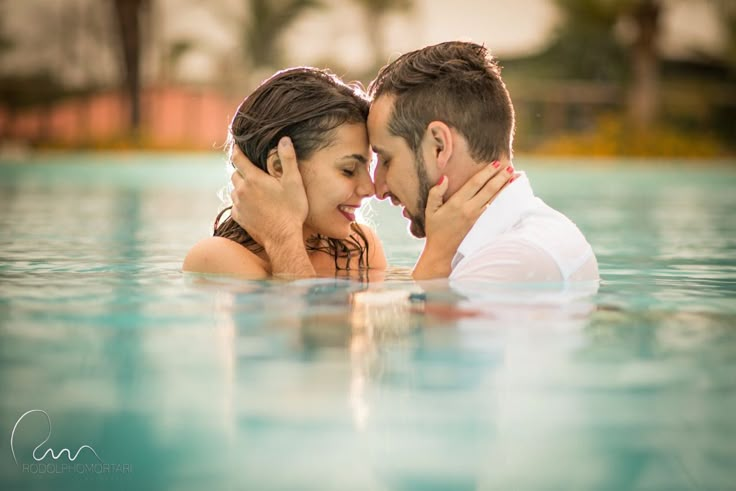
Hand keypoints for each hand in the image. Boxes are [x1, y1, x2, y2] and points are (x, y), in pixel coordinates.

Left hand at [229, 137, 307, 248]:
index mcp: (253, 178)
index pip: (238, 158)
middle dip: (242, 171)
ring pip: (234, 189)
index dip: (237, 150)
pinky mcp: (239, 217)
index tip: (237, 146)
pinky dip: (242, 202)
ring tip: (256, 191)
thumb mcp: (294, 182)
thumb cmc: (291, 210)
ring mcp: (238, 205)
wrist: (283, 238)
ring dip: (242, 187)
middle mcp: (241, 190)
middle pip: (235, 173)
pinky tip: (254, 205)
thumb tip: (284, 139)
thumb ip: (288, 159)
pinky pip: (235, 205)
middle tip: (254, 173)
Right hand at [413, 162, 514, 279]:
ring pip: (494, 199)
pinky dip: (502, 199)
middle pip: (489, 190)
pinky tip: (508, 194)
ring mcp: (477, 217)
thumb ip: (435, 193)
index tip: (496, 163)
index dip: (486, 172)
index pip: (475, 183)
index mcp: (456, 203)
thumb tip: (445, 178)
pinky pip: (493, 208)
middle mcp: (469, 209)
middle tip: (510, 167)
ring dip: (505, 187)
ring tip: (515, 177)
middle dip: (500, 177)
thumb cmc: (435, 229)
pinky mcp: (481, 224)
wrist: (442, 251)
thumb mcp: (429, 210)